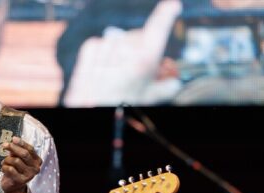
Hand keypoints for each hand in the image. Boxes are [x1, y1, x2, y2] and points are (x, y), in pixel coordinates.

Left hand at [1, 137, 41, 192]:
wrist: (13, 186)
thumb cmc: (16, 169)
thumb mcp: (18, 158)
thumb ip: (16, 151)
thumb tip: (12, 142)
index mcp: (37, 161)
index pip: (30, 149)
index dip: (21, 143)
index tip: (13, 138)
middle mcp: (35, 168)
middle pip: (24, 154)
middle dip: (13, 148)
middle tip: (4, 145)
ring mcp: (29, 175)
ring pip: (15, 161)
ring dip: (6, 160)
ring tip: (4, 162)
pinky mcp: (21, 181)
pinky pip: (10, 169)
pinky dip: (4, 167)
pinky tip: (3, 168)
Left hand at [63, 0, 182, 106]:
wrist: (89, 110)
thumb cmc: (120, 106)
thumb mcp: (148, 98)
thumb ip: (167, 87)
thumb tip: (174, 84)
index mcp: (145, 57)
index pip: (160, 24)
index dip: (167, 13)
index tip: (172, 5)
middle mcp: (126, 47)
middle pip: (140, 36)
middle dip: (141, 48)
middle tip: (138, 70)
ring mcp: (107, 44)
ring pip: (122, 40)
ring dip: (123, 52)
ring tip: (118, 73)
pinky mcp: (91, 46)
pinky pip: (104, 44)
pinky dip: (106, 53)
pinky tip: (105, 69)